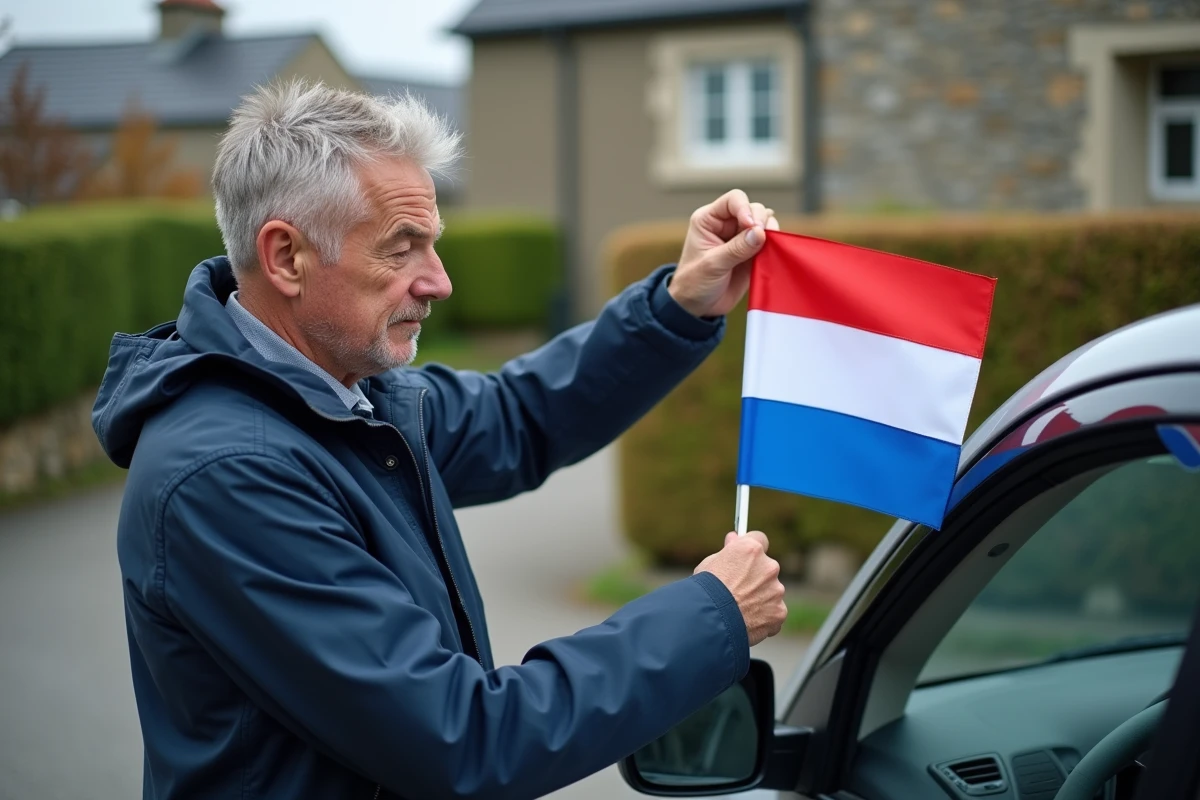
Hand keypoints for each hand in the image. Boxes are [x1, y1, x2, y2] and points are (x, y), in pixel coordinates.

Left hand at [669, 190, 779, 317]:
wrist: (698, 307)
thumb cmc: (694, 283)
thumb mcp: (712, 265)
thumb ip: (736, 249)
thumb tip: (760, 232)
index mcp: (709, 220)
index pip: (734, 200)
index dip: (746, 209)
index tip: (751, 226)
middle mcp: (726, 224)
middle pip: (753, 209)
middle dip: (761, 221)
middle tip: (761, 239)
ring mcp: (741, 238)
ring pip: (765, 223)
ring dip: (770, 231)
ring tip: (767, 246)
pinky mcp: (752, 253)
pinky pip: (769, 241)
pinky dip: (774, 245)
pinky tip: (771, 253)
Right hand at [694, 531, 786, 645]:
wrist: (710, 621)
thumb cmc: (705, 590)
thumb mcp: (710, 564)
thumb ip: (728, 552)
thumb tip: (734, 538)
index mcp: (751, 550)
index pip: (760, 539)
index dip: (751, 550)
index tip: (746, 557)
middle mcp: (768, 566)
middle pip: (767, 568)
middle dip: (756, 577)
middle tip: (738, 590)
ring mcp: (777, 590)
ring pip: (771, 592)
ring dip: (760, 598)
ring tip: (739, 610)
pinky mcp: (779, 612)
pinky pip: (774, 613)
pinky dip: (764, 618)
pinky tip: (747, 622)